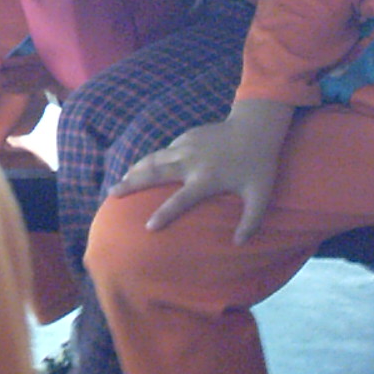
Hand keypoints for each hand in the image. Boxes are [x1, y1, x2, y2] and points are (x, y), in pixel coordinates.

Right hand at [114, 98, 299, 242]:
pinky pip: (165, 150)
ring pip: (153, 159)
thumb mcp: (261, 197)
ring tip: (121, 180)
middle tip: (112, 193)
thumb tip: (239, 244)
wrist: (255, 128)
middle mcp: (189, 162)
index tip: (147, 227)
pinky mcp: (186, 137)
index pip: (179, 201)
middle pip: (153, 174)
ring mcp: (185, 147)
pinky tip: (144, 166)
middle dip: (131, 184)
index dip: (163, 215)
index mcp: (205, 180)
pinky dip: (151, 159)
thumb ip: (251, 222)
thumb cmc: (260, 165)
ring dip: (135, 169)